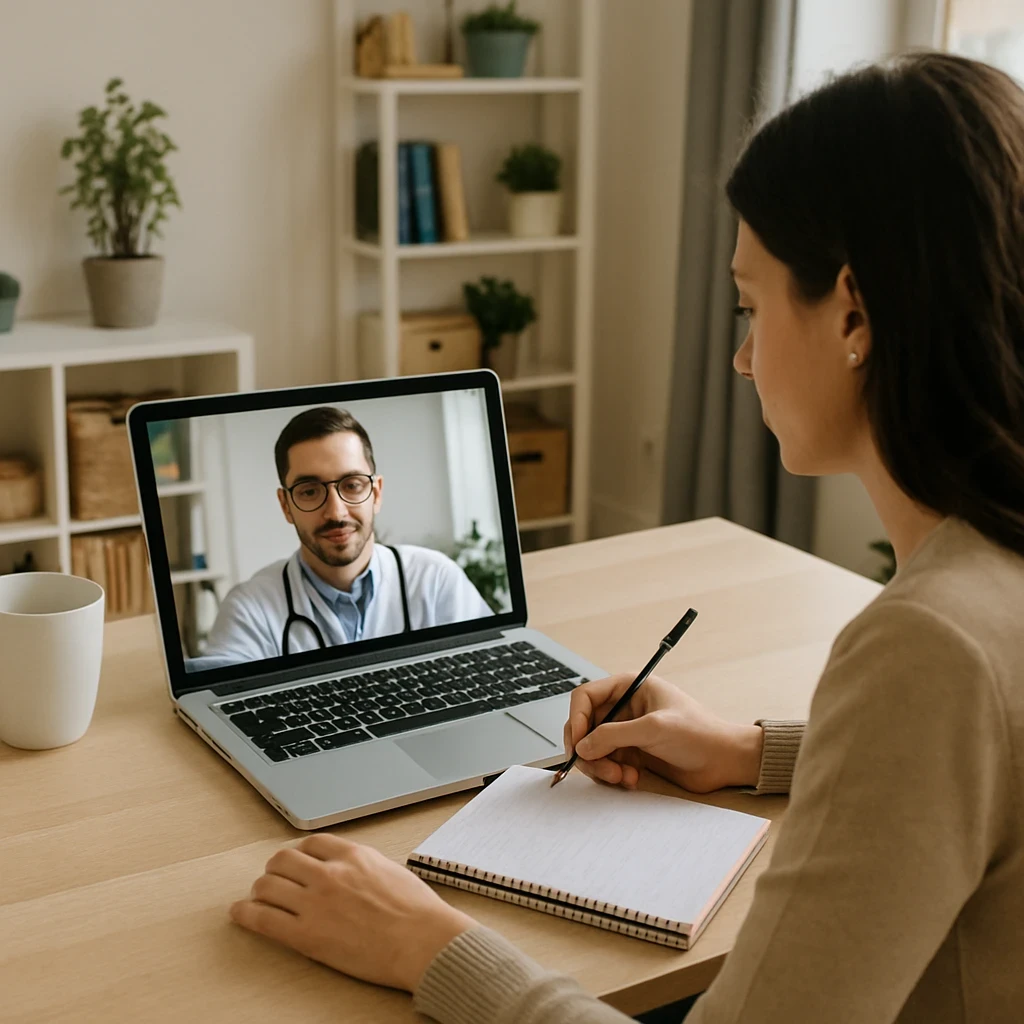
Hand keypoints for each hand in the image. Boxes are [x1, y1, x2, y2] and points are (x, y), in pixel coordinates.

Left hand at [230, 834, 475, 991]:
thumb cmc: (418, 912)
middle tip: (273, 879)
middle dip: (275, 869)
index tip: (295, 861)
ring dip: (259, 890)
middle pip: (283, 860)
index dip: (298, 853)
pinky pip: (263, 919)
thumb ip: (364, 867)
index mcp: (353, 855)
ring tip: (257, 898)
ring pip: (268, 885)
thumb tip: (351, 871)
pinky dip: (246, 914)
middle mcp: (330, 873)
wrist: (423, 941)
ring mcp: (316, 903)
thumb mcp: (391, 871)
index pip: (311, 843)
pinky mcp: (307, 935)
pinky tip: (240, 913)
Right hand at [564, 673, 763, 792]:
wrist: (724, 761)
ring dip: (602, 767)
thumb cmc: (698, 733)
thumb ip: (613, 735)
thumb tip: (582, 746)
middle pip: (584, 726)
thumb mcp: (653, 729)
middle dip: (589, 751)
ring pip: (593, 749)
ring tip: (621, 777)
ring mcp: (627, 732)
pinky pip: (606, 764)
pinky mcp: (632, 754)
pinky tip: (631, 779)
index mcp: (628, 687)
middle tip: (602, 770)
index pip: (585, 697)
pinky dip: (613, 775)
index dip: (576, 719)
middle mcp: (624, 708)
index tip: (578, 744)